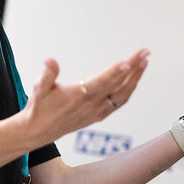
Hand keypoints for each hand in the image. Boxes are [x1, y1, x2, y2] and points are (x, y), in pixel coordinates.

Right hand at [20, 48, 149, 143]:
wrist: (39, 131)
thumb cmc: (40, 107)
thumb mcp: (39, 88)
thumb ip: (47, 74)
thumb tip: (50, 61)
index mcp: (78, 96)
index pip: (101, 82)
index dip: (115, 72)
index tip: (127, 62)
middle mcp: (91, 105)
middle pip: (118, 85)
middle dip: (133, 68)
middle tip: (144, 53)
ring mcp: (98, 111)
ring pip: (123, 94)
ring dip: (135, 78)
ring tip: (144, 62)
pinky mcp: (99, 115)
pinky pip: (119, 102)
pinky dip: (129, 89)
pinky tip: (134, 79)